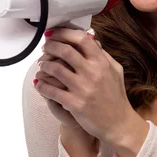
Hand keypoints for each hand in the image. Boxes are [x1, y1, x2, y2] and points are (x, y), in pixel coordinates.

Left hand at [34, 28, 137, 143]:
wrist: (118, 124)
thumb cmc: (116, 95)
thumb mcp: (115, 70)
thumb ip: (102, 54)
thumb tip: (89, 38)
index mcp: (102, 62)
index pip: (81, 39)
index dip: (64, 33)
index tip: (53, 33)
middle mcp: (92, 73)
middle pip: (65, 51)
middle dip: (50, 46)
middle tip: (44, 47)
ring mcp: (83, 89)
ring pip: (55, 69)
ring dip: (44, 65)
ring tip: (41, 64)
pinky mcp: (75, 104)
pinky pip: (52, 91)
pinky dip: (41, 85)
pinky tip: (38, 83)